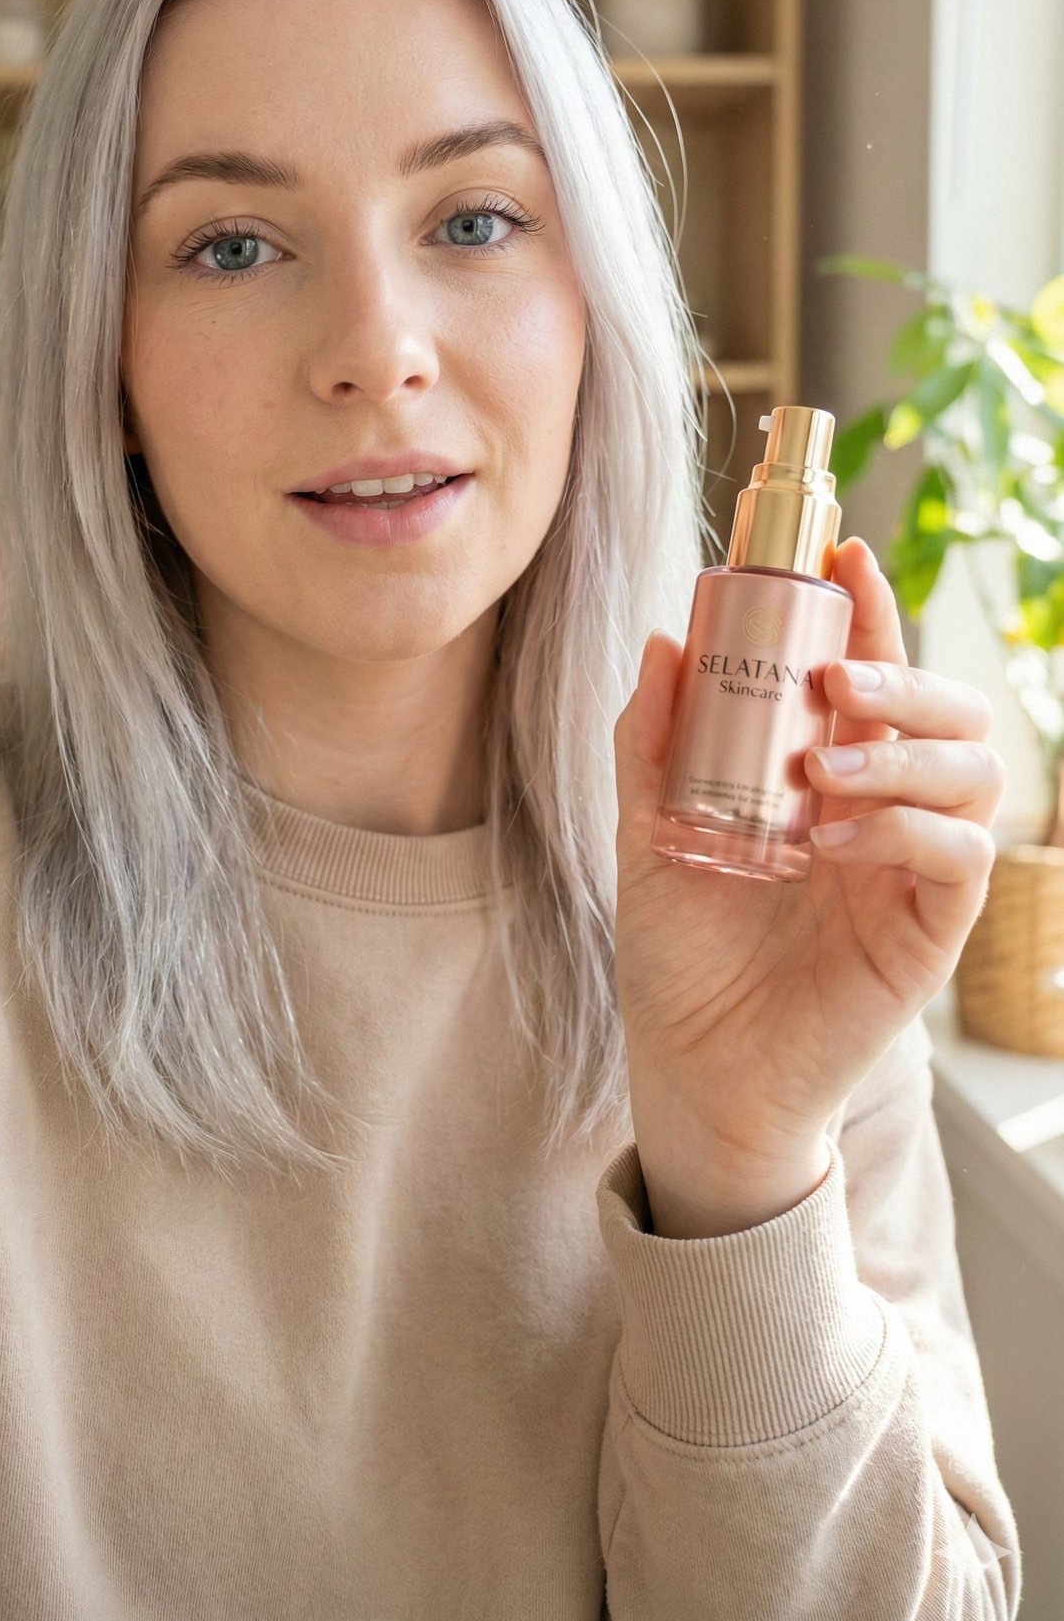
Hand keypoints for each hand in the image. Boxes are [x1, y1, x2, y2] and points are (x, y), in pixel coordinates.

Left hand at [612, 537, 1004, 1234]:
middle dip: (906, 675)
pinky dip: (908, 831)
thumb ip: (653, 742)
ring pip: (973, 771)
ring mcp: (914, 867)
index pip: (871, 670)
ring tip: (823, 770)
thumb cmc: (683, 951)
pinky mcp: (930, 929)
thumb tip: (664, 639)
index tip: (843, 554)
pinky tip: (838, 840)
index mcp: (829, 771)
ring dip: (903, 752)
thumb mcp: (647, 830)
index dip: (871, 608)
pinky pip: (961, 856)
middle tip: (836, 683)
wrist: (693, 1067)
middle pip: (950, 709)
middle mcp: (885, 808)